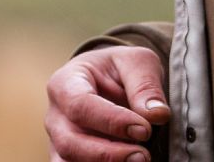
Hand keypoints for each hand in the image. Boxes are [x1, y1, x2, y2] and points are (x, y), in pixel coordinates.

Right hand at [45, 46, 170, 160]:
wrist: (109, 79)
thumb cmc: (120, 68)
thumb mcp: (137, 62)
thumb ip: (146, 85)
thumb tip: (157, 115)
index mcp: (65, 82)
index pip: (81, 105)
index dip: (112, 121)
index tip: (144, 130)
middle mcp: (55, 116)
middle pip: (70, 143)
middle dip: (107, 154)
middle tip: (142, 155)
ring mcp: (58, 141)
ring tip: (138, 160)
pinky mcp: (68, 160)